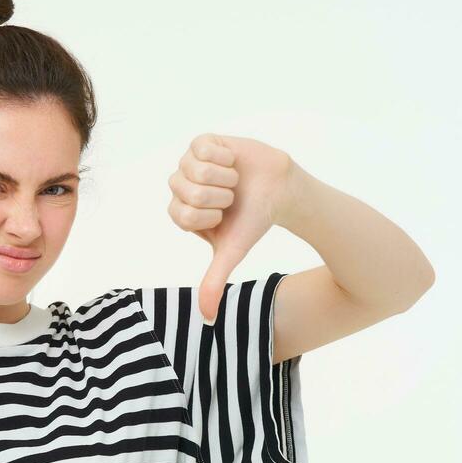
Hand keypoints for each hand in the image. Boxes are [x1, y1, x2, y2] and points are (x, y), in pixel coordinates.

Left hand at [167, 133, 294, 321]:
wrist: (280, 191)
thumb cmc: (253, 221)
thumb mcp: (232, 252)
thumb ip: (214, 281)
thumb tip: (206, 319)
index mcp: (182, 213)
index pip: (182, 213)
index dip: (209, 214)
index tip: (224, 215)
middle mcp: (180, 188)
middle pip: (188, 190)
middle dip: (219, 195)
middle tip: (232, 197)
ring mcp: (189, 164)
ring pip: (194, 169)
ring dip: (223, 176)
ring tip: (233, 181)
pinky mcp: (202, 143)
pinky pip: (203, 147)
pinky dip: (224, 156)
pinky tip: (232, 162)